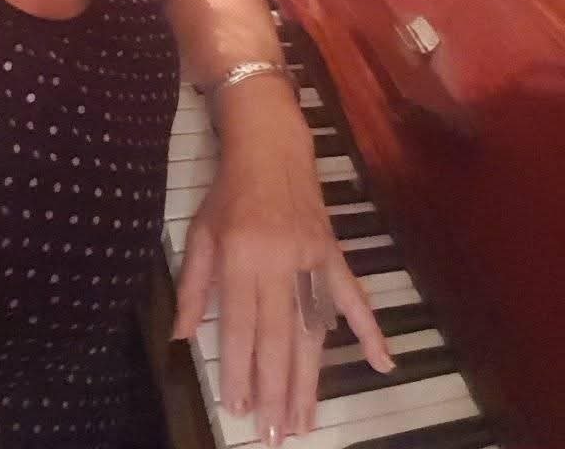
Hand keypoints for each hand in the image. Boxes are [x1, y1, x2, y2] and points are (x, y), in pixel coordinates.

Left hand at [170, 85, 393, 443]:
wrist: (270, 145)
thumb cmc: (228, 192)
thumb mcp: (199, 233)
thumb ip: (192, 288)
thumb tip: (181, 338)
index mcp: (241, 256)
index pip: (241, 326)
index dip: (239, 371)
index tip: (238, 409)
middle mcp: (279, 261)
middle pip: (278, 338)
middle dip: (276, 390)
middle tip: (275, 434)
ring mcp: (311, 258)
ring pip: (313, 329)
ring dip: (310, 378)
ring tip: (306, 421)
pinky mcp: (332, 253)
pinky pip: (353, 296)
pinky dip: (369, 329)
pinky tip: (383, 362)